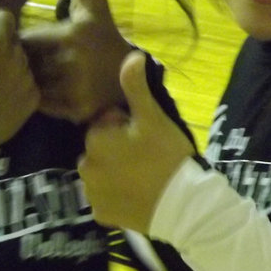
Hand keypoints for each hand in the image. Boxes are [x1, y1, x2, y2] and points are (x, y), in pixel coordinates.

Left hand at [21, 0, 131, 122]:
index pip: (28, 40)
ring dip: (35, 82)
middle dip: (31, 62)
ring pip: (31, 84)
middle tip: (50, 62)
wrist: (130, 80)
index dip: (31, 42)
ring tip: (54, 77)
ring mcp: (75, 90)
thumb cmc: (104, 36)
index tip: (47, 45)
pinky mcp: (74, 111)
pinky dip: (43, 101)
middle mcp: (74, 62)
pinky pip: (40, 105)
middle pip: (27, 62)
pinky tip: (59, 93)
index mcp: (74, 34)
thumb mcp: (93, 1)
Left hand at [78, 50, 193, 231]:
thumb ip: (137, 87)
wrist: (185, 207)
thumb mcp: (154, 118)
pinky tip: (136, 195)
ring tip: (143, 176)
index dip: (124, 127)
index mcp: (95, 140)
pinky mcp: (100, 216)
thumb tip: (132, 54)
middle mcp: (85, 167)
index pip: (104, 125)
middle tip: (146, 156)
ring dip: (114, 172)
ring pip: (100, 174)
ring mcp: (92, 194)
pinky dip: (116, 197)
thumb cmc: (168, 157)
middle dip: (116, 149)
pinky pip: (104, 199)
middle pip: (100, 150)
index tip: (144, 136)